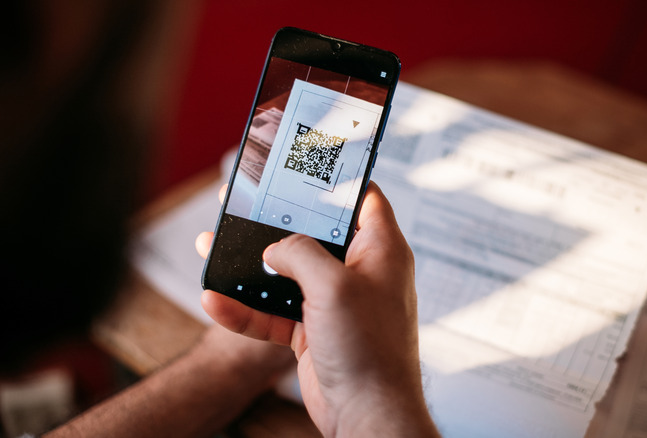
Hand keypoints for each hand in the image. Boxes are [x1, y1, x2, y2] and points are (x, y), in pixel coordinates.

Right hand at [196, 182, 437, 436]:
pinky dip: (245, 309)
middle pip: (313, 234)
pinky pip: (273, 313)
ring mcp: (334, 303)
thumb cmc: (370, 350)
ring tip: (212, 248)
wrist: (366, 415)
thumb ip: (300, 253)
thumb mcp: (333, 286)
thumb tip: (275, 247)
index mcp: (380, 251)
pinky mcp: (312, 331)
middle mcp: (359, 273)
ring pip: (286, 274)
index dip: (337, 180)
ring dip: (249, 267)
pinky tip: (214, 302)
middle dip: (274, 223)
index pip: (363, 199)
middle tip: (242, 205)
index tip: (305, 166)